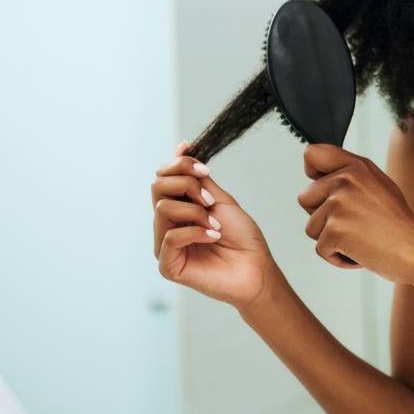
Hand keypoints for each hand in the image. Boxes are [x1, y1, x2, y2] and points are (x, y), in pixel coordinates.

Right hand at [152, 141, 273, 309]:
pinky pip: (170, 237)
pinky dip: (195, 232)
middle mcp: (166, 225)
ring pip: (163, 208)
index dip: (180, 165)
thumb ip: (198, 178)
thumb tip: (181, 146)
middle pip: (157, 187)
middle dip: (187, 185)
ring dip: (195, 211)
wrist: (257, 267)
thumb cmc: (242, 237)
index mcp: (178, 208)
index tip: (205, 170)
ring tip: (216, 224)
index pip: (162, 176)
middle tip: (211, 200)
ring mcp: (165, 246)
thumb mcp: (220, 199)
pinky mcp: (168, 265)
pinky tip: (213, 236)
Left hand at [297, 145, 413, 282]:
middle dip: (320, 216)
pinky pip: (320, 249)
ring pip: (311, 227)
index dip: (312, 173)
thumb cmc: (399, 225)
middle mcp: (345, 180)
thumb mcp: (378, 186)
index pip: (312, 154)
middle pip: (304, 197)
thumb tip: (320, 177)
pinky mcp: (335, 230)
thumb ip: (351, 177)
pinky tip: (359, 253)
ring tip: (359, 239)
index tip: (323, 190)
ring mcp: (338, 204)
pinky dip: (336, 257)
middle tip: (351, 224)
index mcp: (356, 166)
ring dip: (330, 239)